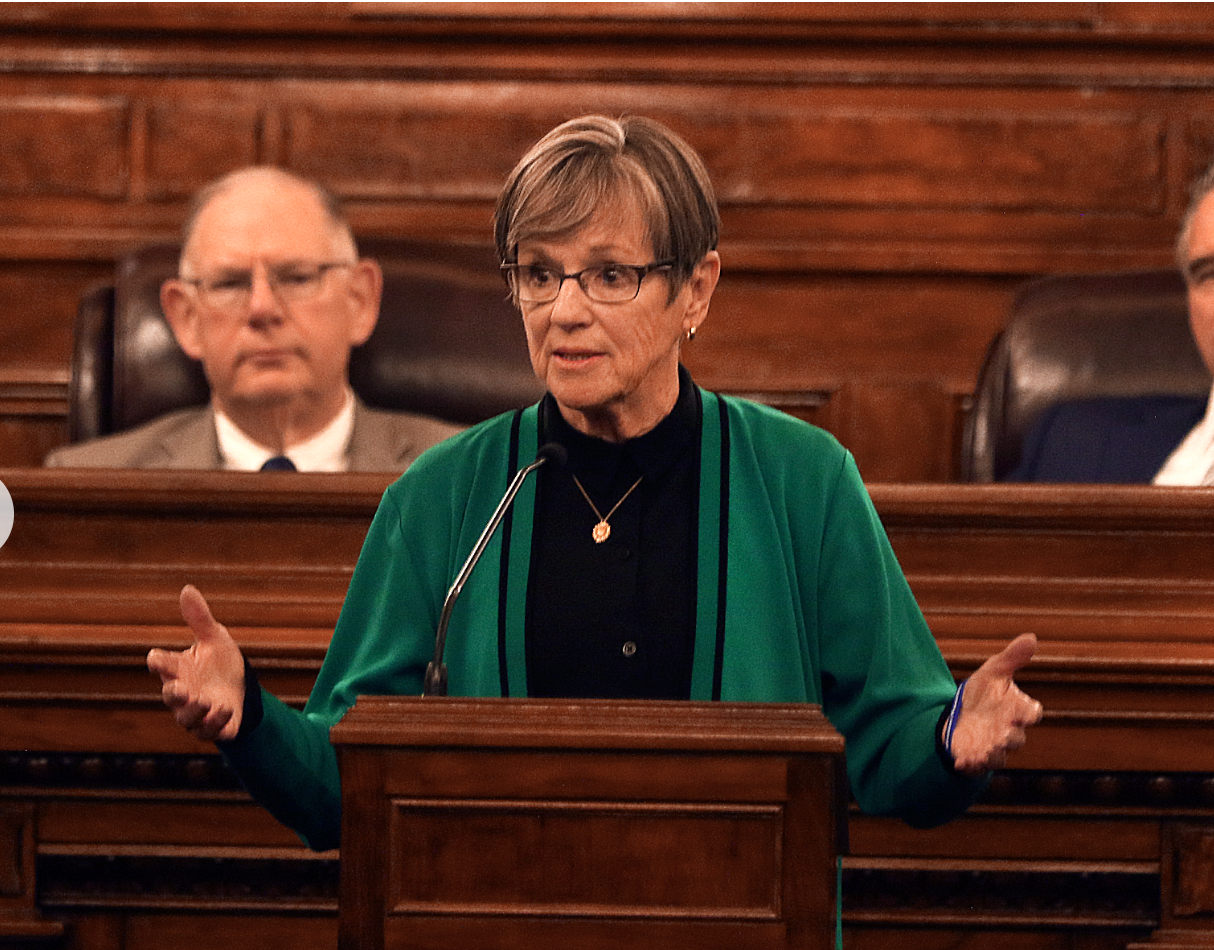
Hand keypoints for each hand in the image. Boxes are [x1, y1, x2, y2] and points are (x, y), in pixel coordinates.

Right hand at [146, 585, 245, 741]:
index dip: (159, 662)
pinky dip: (216, 723)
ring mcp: (197, 712)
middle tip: (179, 689)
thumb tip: (187, 588)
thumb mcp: (215, 638)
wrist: (241, 689)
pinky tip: (227, 709)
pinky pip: (209, 731)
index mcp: (179, 669)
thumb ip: (200, 619)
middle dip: (174, 694)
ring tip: (206, 702)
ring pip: (187, 718)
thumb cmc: (219, 663)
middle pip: (170, 696)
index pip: (161, 665)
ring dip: (195, 711)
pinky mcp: (214, 727)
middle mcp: (184, 693)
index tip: (157, 659)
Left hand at [947, 632, 1042, 776]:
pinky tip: (959, 762)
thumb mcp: (993, 672)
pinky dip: (970, 766)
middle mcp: (1008, 731)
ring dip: (991, 755)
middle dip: (1010, 737)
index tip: (1023, 713)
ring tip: (981, 752)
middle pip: (1016, 738)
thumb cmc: (984, 692)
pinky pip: (977, 767)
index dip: (1028, 713)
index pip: (1031, 713)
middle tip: (1001, 734)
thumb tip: (1031, 637)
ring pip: (1000, 757)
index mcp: (1016, 709)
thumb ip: (1011, 658)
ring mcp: (993, 747)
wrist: (961, 714)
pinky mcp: (976, 758)